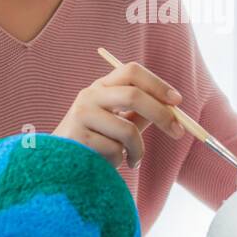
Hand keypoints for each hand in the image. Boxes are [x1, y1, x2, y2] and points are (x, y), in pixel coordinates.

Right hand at [52, 61, 185, 169]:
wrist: (58, 166)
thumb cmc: (95, 144)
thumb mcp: (117, 124)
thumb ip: (139, 114)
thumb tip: (172, 110)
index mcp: (101, 87)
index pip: (131, 71)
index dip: (157, 83)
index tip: (177, 101)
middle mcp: (89, 95)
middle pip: (133, 95)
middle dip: (162, 114)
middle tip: (179, 132)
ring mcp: (81, 116)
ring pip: (128, 130)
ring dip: (138, 150)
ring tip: (132, 160)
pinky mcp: (78, 139)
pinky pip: (115, 150)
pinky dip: (120, 161)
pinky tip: (107, 164)